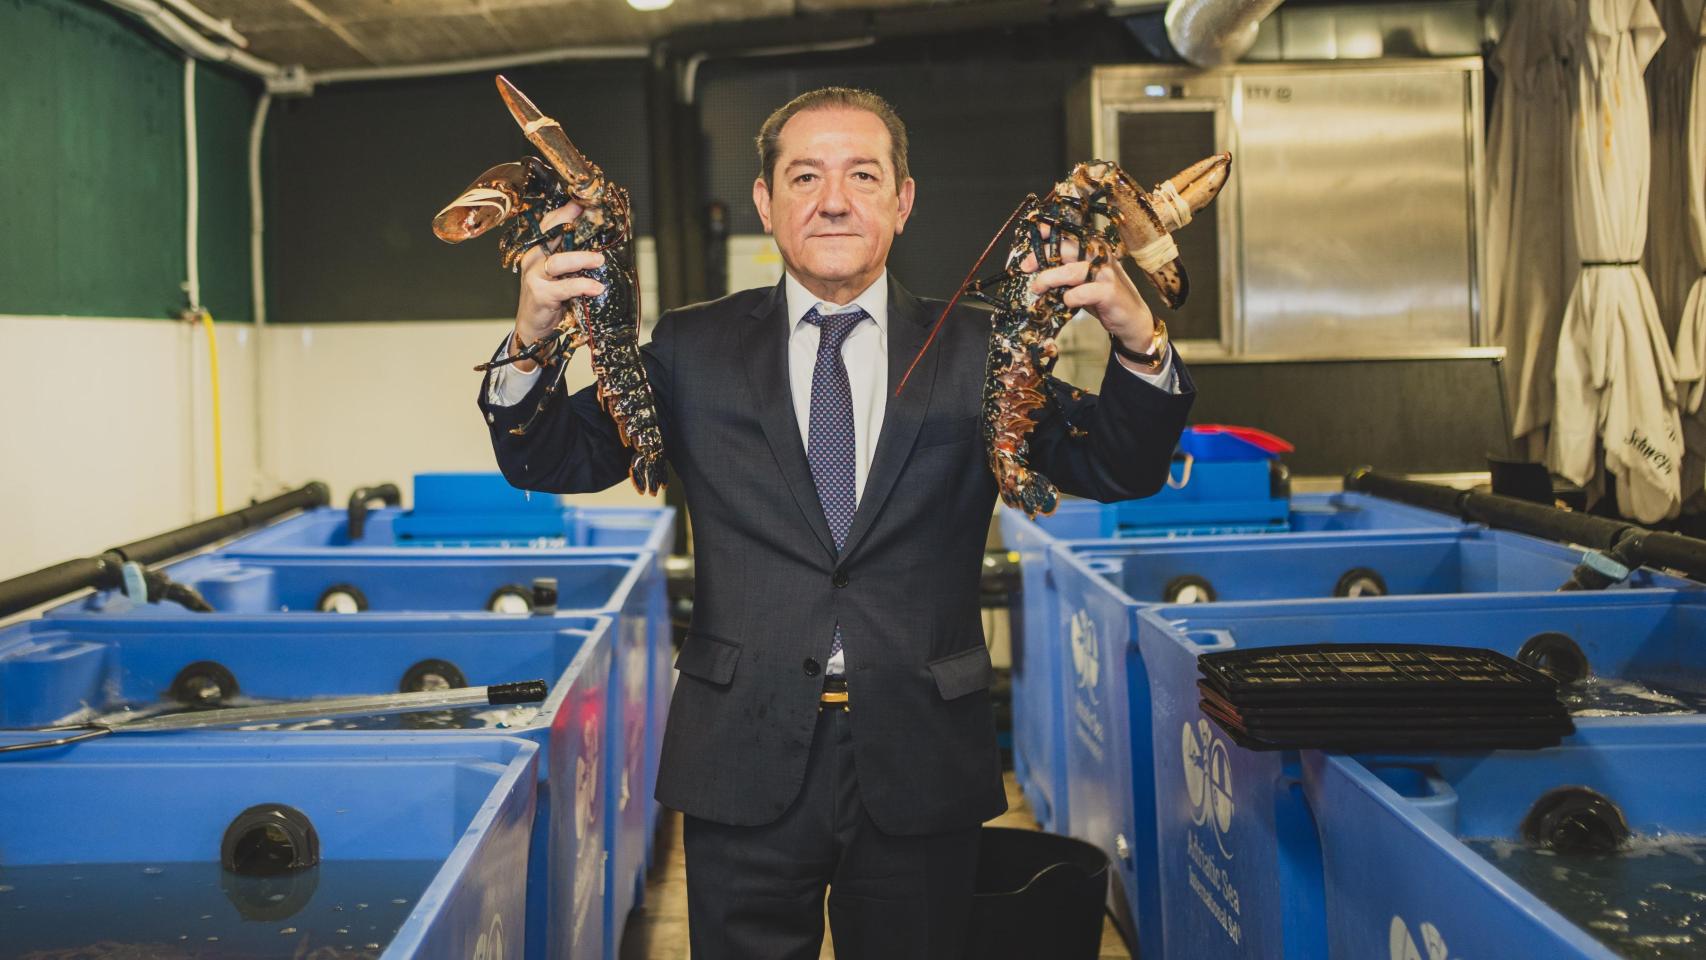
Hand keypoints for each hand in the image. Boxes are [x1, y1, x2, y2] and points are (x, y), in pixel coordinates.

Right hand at [511, 203, 604, 372]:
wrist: (532, 328)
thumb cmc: (550, 298)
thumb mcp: (560, 274)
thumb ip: (573, 258)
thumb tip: (600, 244)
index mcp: (539, 250)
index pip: (550, 223)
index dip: (566, 211)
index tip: (585, 200)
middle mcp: (534, 259)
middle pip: (551, 234)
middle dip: (573, 225)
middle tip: (597, 221)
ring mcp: (534, 277)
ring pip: (558, 261)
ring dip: (581, 259)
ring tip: (600, 260)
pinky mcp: (540, 295)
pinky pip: (564, 287)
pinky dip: (582, 286)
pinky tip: (596, 287)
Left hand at [1022, 233, 1159, 363]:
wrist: (1131, 317)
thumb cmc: (1102, 296)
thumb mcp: (1082, 279)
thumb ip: (1064, 270)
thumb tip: (1034, 266)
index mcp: (1092, 248)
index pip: (1068, 234)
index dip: (1048, 231)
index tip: (1032, 234)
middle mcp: (1099, 256)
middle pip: (1065, 248)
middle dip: (1042, 256)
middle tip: (1025, 267)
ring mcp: (1105, 273)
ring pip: (1070, 271)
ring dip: (1049, 279)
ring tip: (1037, 288)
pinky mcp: (1108, 291)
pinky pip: (1081, 293)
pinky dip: (1069, 298)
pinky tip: (1067, 302)